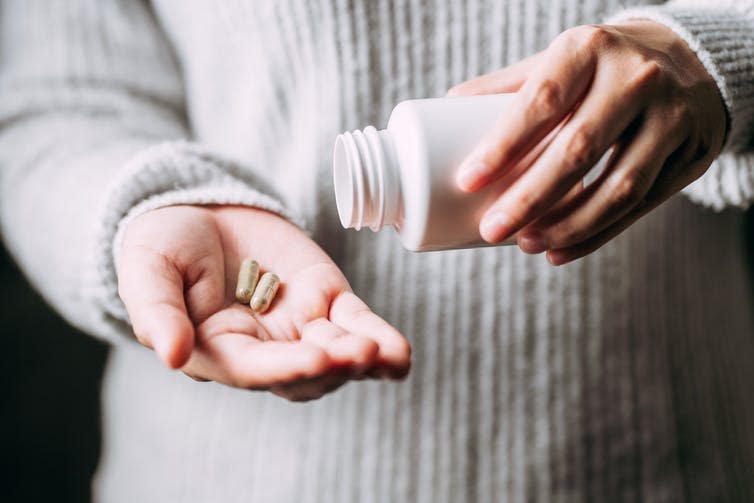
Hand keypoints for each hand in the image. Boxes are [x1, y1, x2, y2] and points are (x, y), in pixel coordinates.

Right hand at [117, 205, 410, 400]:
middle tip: (360, 354)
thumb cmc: (165, 244)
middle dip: (333, 366)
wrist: (201, 210)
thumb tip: (171, 355)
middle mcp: (264, 348)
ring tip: (383, 354)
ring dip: (362, 359)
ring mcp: (300, 326)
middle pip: (303, 372)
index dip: (285, 368)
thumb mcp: (147, 270)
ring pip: (336, 354)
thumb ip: (157, 311)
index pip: (254, 369)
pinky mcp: (327, 299)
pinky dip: (380, 339)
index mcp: (218, 350)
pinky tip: (399, 355)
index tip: (315, 360)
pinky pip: (357, 324)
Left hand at [449, 20, 726, 263]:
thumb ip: (508, 86)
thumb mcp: (559, 60)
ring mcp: (671, 117)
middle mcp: (636, 77)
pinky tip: (562, 251)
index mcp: (589, 48)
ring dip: (567, 226)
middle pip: (578, 150)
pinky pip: (642, 206)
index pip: (541, 101)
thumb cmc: (601, 66)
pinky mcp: (690, 155)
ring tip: (526, 244)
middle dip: (530, 199)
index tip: (467, 181)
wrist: (690, 59)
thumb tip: (444, 105)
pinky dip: (598, 235)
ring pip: (618, 187)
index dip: (502, 145)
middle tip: (492, 230)